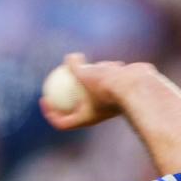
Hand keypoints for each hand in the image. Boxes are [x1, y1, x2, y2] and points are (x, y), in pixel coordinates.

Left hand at [39, 53, 155, 131]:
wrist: (136, 89)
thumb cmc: (108, 85)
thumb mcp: (86, 73)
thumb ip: (75, 65)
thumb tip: (68, 58)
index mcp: (85, 118)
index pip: (63, 122)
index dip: (50, 113)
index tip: (44, 99)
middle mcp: (96, 114)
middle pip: (77, 108)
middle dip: (67, 96)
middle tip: (59, 78)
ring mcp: (108, 105)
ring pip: (95, 90)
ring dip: (92, 78)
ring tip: (95, 67)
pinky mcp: (120, 96)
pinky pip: (109, 84)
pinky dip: (108, 75)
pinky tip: (111, 64)